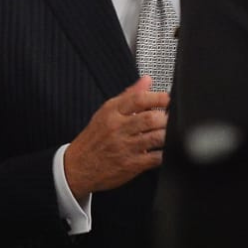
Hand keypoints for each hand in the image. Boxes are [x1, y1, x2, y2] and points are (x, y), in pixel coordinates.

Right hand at [64, 76, 170, 201]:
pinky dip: (165, 153)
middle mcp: (118, 128)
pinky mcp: (130, 165)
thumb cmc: (94, 138)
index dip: (159, 97)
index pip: (139, 99)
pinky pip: (155, 157)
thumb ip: (129, 96)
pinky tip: (166, 149)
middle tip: (171, 118)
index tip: (169, 99)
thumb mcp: (106, 112)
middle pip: (150, 118)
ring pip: (156, 137)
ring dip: (167, 134)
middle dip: (166, 117)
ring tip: (170, 132)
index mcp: (112, 112)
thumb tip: (147, 80)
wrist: (76, 168)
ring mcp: (124, 147)